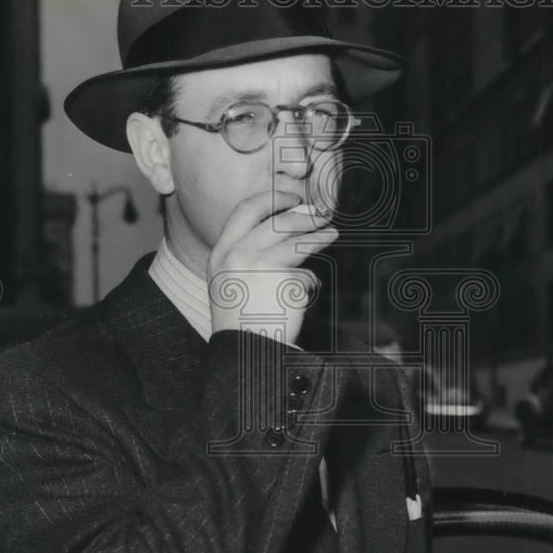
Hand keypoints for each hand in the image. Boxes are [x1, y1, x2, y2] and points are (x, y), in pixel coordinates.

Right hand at [207, 190, 338, 344]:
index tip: (292, 199)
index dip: (272, 198)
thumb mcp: (231, 281)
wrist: (246, 353)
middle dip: (303, 216)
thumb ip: (248, 253)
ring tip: (332, 235)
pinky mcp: (284, 280)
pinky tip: (307, 293)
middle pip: (277, 221)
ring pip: (297, 242)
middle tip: (321, 216)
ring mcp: (259, 266)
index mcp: (220, 252)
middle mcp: (236, 254)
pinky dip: (309, 284)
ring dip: (318, 237)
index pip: (245, 209)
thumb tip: (288, 224)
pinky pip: (305, 275)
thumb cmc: (241, 321)